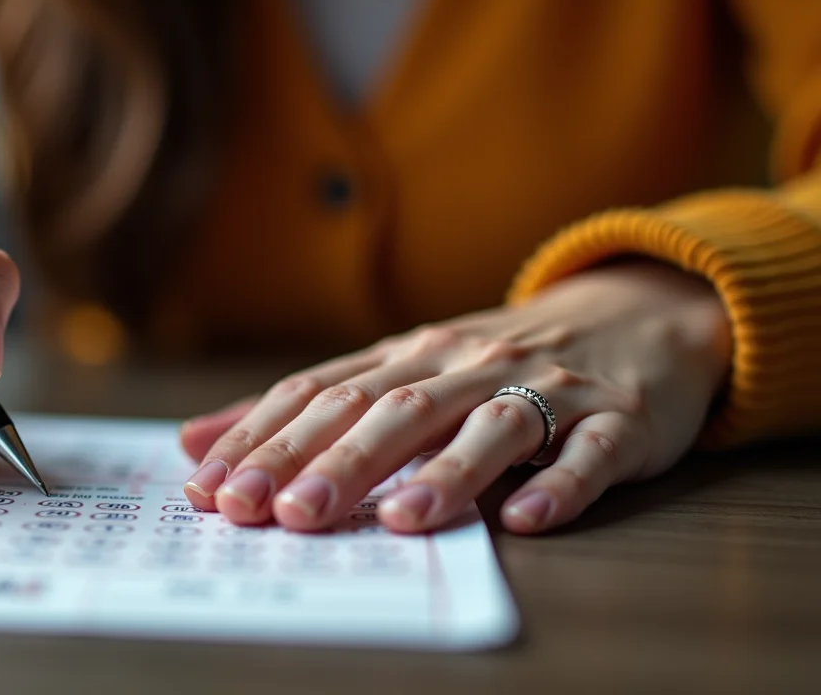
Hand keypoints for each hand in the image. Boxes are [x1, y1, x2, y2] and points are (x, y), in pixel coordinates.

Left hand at [178, 262, 731, 533]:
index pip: (322, 393)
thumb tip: (193, 441)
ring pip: (488, 427)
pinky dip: (558, 484)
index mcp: (408, 355)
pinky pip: (587, 452)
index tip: (213, 489)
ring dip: (441, 473)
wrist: (639, 314)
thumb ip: (305, 405)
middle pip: (392, 409)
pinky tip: (525, 518)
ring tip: (395, 519)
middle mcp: (466, 364)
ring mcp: (546, 387)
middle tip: (282, 512)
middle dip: (332, 460)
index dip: (265, 439)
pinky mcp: (616, 419)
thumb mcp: (402, 368)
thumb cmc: (498, 358)